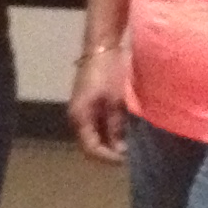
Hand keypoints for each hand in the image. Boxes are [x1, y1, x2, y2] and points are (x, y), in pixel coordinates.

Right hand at [66, 46, 127, 164]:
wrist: (102, 48)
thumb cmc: (108, 73)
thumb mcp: (116, 102)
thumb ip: (116, 127)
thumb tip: (121, 150)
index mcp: (80, 118)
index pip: (91, 149)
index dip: (109, 158)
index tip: (127, 159)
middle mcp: (77, 118)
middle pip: (91, 145)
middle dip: (110, 152)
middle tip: (130, 154)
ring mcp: (82, 112)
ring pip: (95, 136)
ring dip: (110, 142)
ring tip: (129, 144)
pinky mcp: (89, 105)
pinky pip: (97, 126)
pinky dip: (109, 132)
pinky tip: (124, 131)